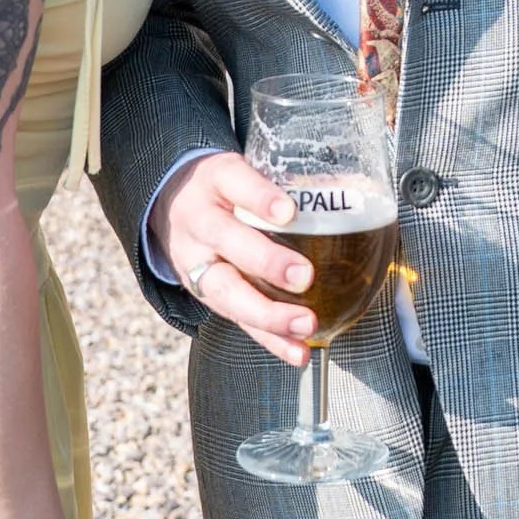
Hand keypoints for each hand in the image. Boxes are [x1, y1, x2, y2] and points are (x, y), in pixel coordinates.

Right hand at [152, 151, 316, 368]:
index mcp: (215, 180)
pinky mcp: (206, 296)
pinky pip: (237, 319)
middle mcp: (201, 221)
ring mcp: (198, 262)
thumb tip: (347, 189)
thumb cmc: (223, 188)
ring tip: (304, 324)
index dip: (260, 197)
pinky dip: (269, 339)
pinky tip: (297, 351)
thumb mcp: (244, 168)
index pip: (235, 182)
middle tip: (302, 276)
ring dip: (268, 314)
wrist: (170, 206)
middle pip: (227, 241)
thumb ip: (286, 179)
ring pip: (227, 291)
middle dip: (266, 262)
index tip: (287, 210)